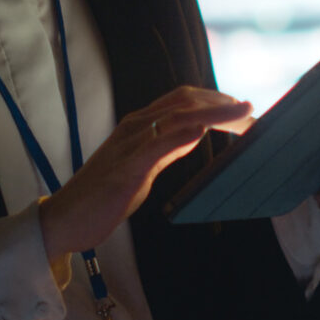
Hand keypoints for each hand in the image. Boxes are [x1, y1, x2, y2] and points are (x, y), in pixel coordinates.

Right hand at [40, 85, 253, 256]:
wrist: (65, 219)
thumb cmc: (102, 196)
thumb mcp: (143, 166)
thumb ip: (166, 148)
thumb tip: (195, 133)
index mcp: (139, 125)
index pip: (184, 100)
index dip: (216, 100)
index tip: (243, 110)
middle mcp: (135, 126)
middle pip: (187, 101)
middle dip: (224, 104)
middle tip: (254, 115)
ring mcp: (130, 144)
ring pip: (178, 116)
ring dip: (216, 112)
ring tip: (244, 114)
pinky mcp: (126, 167)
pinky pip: (157, 144)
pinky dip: (181, 134)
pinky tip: (202, 131)